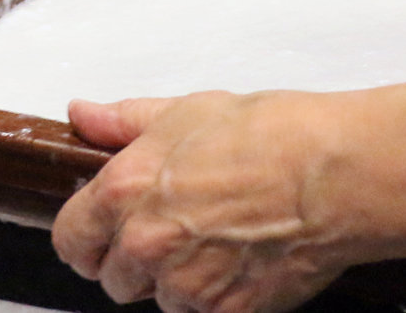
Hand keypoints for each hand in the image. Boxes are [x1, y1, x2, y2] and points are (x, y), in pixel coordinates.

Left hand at [54, 91, 356, 312]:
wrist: (335, 175)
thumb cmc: (271, 136)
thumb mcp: (186, 111)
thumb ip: (124, 122)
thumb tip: (84, 114)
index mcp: (125, 191)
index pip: (70, 240)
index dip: (86, 237)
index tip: (102, 233)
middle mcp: (147, 244)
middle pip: (113, 279)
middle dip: (135, 260)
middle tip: (174, 230)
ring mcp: (186, 285)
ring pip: (161, 300)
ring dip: (178, 281)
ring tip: (217, 241)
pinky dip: (217, 298)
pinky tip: (241, 262)